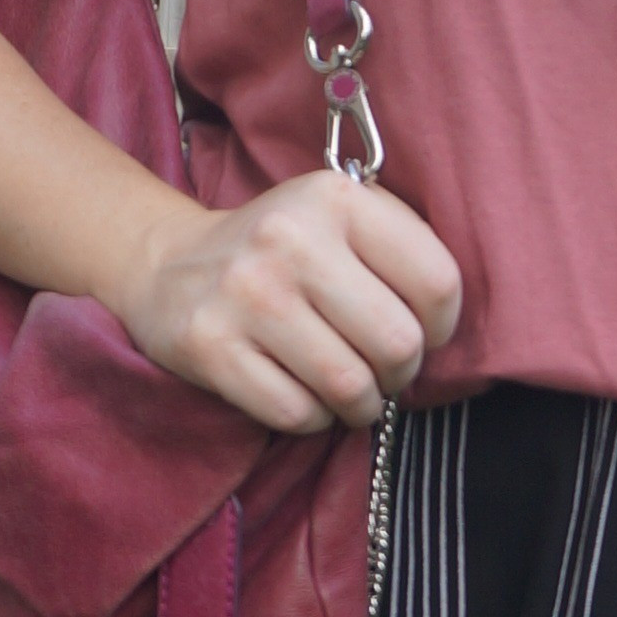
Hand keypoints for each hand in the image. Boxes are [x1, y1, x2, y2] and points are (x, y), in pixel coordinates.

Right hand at [112, 172, 462, 435]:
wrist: (169, 265)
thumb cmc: (282, 252)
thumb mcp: (340, 219)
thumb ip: (400, 249)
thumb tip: (448, 329)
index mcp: (337, 198)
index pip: (438, 281)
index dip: (442, 326)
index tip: (421, 331)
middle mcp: (290, 238)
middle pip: (397, 343)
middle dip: (400, 373)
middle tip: (382, 370)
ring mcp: (246, 294)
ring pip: (349, 386)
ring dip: (360, 404)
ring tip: (349, 391)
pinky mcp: (210, 346)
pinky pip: (297, 413)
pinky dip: (312, 418)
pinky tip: (302, 394)